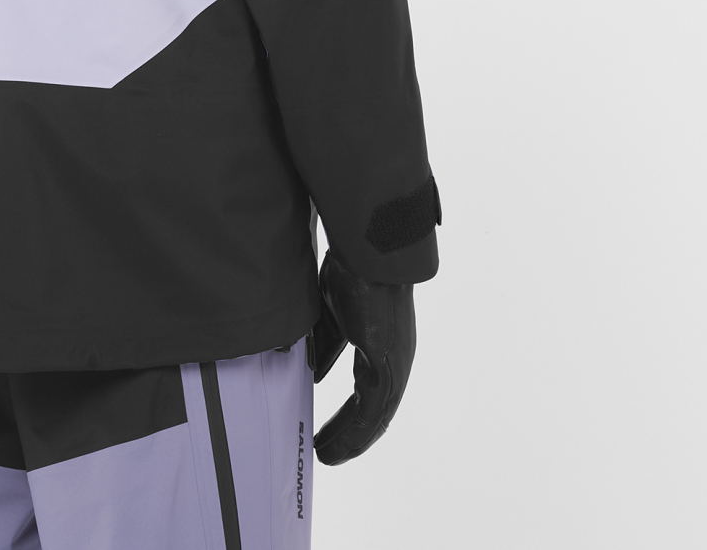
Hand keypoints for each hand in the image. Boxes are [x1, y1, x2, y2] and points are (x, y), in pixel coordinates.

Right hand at [311, 249, 416, 465]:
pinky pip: (373, 411)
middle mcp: (393, 359)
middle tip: (325, 451)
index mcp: (381, 344)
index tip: (328, 430)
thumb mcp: (331, 313)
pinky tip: (337, 445)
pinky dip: (355, 433)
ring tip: (327, 456)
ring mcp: (393, 363)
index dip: (348, 414)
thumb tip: (312, 371)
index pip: (367, 390)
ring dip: (350, 440)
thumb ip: (325, 344)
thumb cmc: (352, 270)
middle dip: (348, 433)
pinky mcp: (386, 363)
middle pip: (373, 410)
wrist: (368, 249)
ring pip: (375, 416)